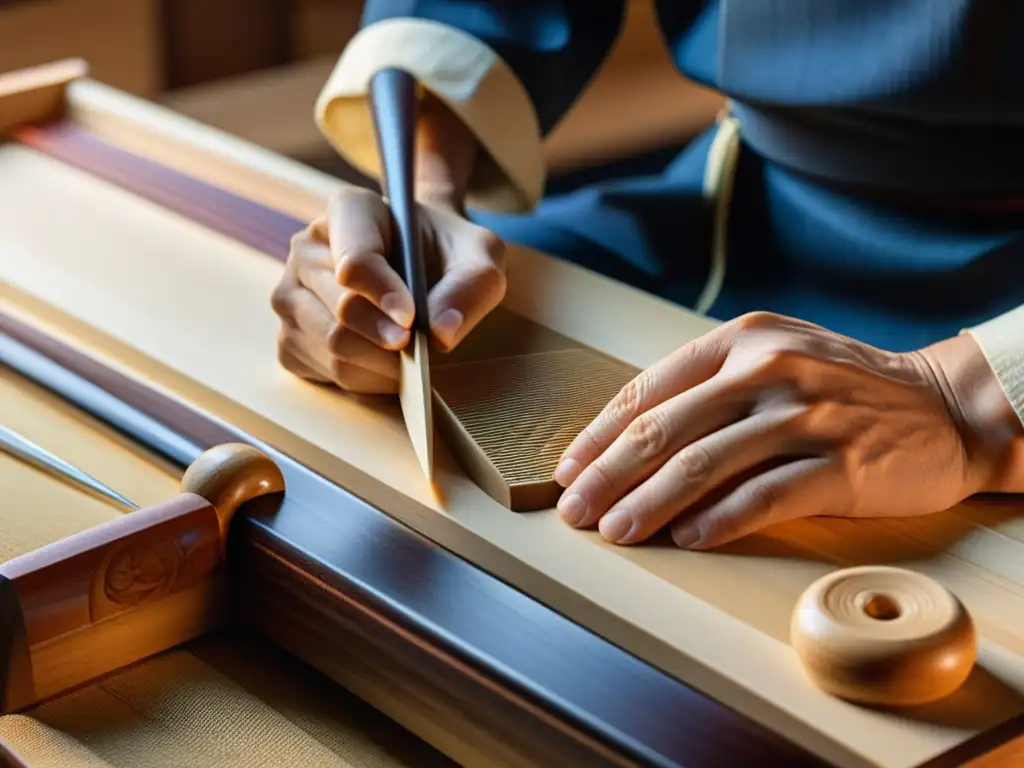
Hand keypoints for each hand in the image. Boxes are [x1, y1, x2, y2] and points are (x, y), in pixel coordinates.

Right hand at [271, 187, 505, 393]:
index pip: (355, 260)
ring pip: (330, 347)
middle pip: (340, 311)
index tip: (412, 320)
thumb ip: (472, 285)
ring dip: (379, 366)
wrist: (426, 266)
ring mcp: (291, 293)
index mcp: (349, 210)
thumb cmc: (449, 254)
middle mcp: (307, 247)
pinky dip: (363, 379)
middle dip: (386, 340)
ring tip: (411, 361)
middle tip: (420, 353)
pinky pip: (323, 371)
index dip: (383, 295)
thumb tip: (442, 332)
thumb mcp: (481, 256)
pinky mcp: (290, 335)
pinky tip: (386, 366)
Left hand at [553, 312, 1018, 549]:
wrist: (943, 405)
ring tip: (616, 533)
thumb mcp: (772, 358)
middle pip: (665, 429)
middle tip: (574, 511)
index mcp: (741, 341)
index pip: (649, 389)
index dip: (600, 434)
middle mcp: (768, 369)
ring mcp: (806, 416)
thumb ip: (707, 387)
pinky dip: (717, 520)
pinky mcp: (841, 465)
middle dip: (608, 475)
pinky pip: (763, 496)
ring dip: (649, 504)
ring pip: (704, 464)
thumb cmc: (839, 387)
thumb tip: (624, 441)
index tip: (568, 470)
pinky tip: (685, 539)